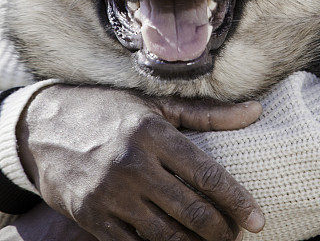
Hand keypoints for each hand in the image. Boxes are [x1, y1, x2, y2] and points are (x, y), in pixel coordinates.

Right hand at [17, 84, 264, 240]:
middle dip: (220, 230)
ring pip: (165, 235)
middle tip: (235, 234)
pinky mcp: (92, 218)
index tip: (257, 219)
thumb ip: (208, 114)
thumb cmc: (112, 112)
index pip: (206, 173)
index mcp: (153, 133)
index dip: (236, 200)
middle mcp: (133, 164)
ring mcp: (110, 195)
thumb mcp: (157, 107)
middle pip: (190, 210)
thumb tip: (256, 111)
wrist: (47, 128)